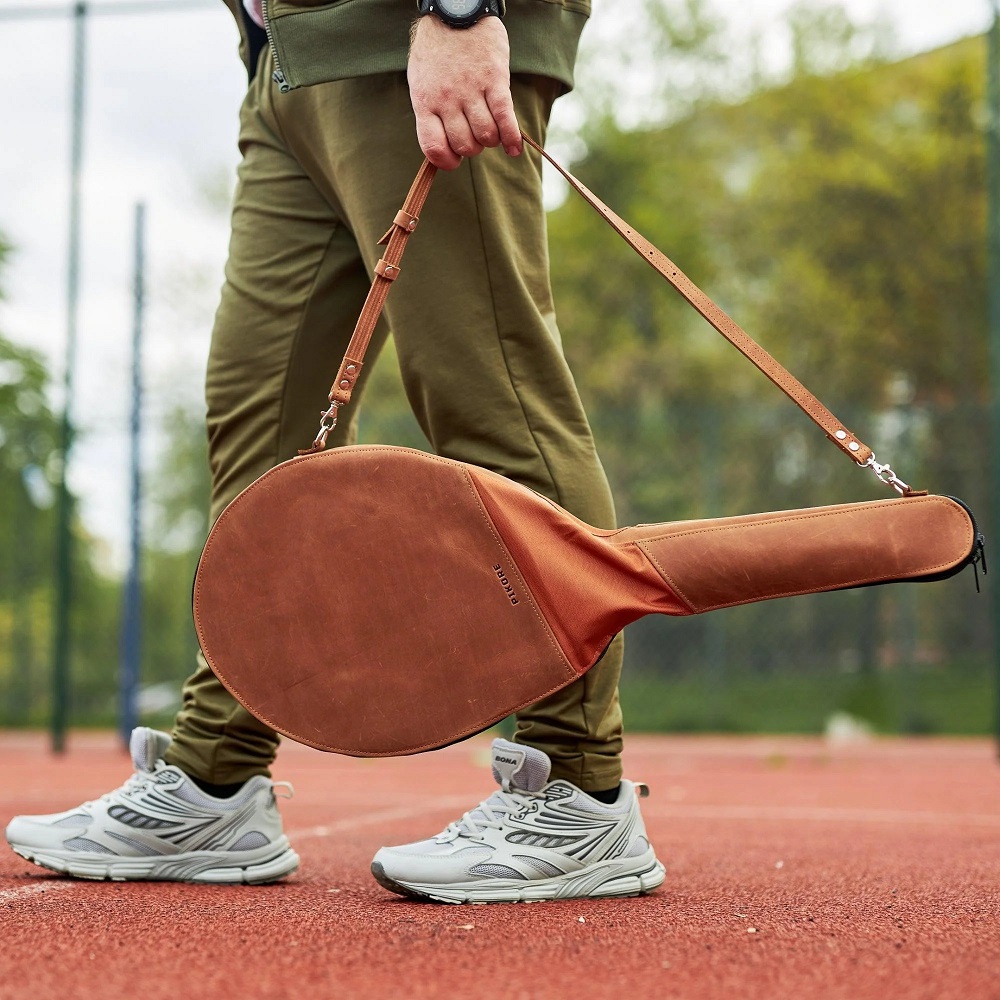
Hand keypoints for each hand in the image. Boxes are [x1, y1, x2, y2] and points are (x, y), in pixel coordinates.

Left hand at [407, 15, 521, 169]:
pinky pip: (505, 119)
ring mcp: (471, 90)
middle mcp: (447, 99)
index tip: (454, 159)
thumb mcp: (422, 82)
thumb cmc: (437, 52)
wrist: (455, 12)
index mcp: (425, 102)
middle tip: (475, 135)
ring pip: (486, 136)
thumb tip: (442, 147)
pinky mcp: (494, 80)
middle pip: (465, 145)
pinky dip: (512, 138)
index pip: (434, 148)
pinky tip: (515, 148)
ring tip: (491, 130)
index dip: (447, 162)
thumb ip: (430, 113)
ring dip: (491, 140)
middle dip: (473, 148)